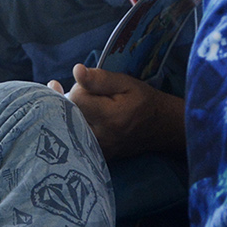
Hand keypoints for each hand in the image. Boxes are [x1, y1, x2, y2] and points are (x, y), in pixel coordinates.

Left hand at [59, 64, 184, 158]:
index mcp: (110, 117)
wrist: (160, 126)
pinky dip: (72, 127)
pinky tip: (80, 118)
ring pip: (66, 127)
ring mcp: (97, 150)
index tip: (88, 87)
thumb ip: (99, 78)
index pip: (75, 98)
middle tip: (86, 97)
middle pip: (67, 114)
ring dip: (70, 115)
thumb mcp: (125, 83)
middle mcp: (101, 138)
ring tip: (85, 107)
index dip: (78, 89)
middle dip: (72, 102)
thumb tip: (76, 70)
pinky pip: (73, 139)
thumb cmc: (142, 101)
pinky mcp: (95, 156)